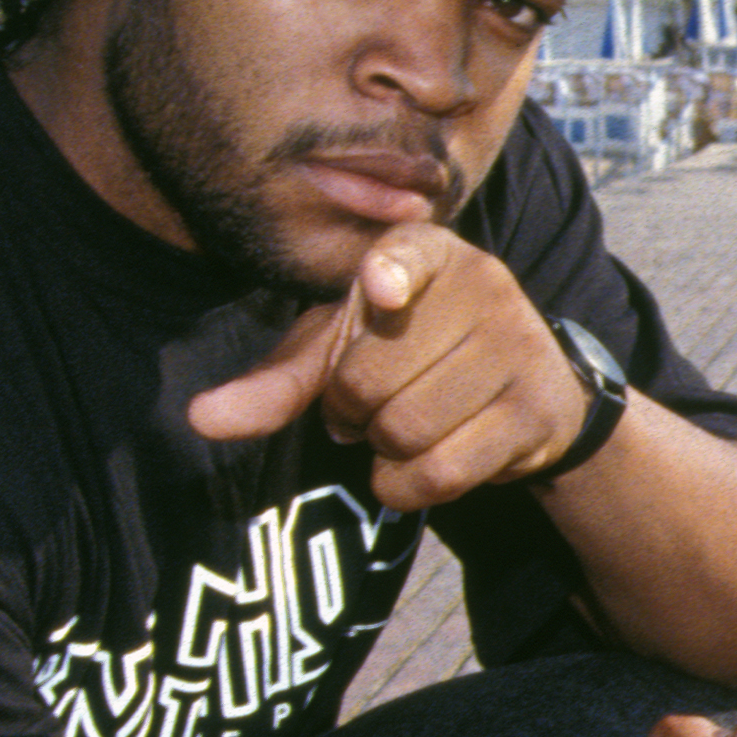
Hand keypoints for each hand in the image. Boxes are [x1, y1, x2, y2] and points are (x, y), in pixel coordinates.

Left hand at [185, 230, 588, 510]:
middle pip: (371, 378)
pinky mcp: (536, 409)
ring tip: (400, 427)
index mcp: (428, 250)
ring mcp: (517, 346)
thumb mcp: (347, 349)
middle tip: (370, 407)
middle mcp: (482, 285)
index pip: (405, 253)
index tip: (379, 289)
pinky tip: (417, 464)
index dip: (388, 273)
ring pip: (406, 430)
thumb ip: (279, 380)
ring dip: (384, 450)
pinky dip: (409, 486)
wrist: (528, 390)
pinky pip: (443, 471)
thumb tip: (199, 419)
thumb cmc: (417, 354)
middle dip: (352, 411)